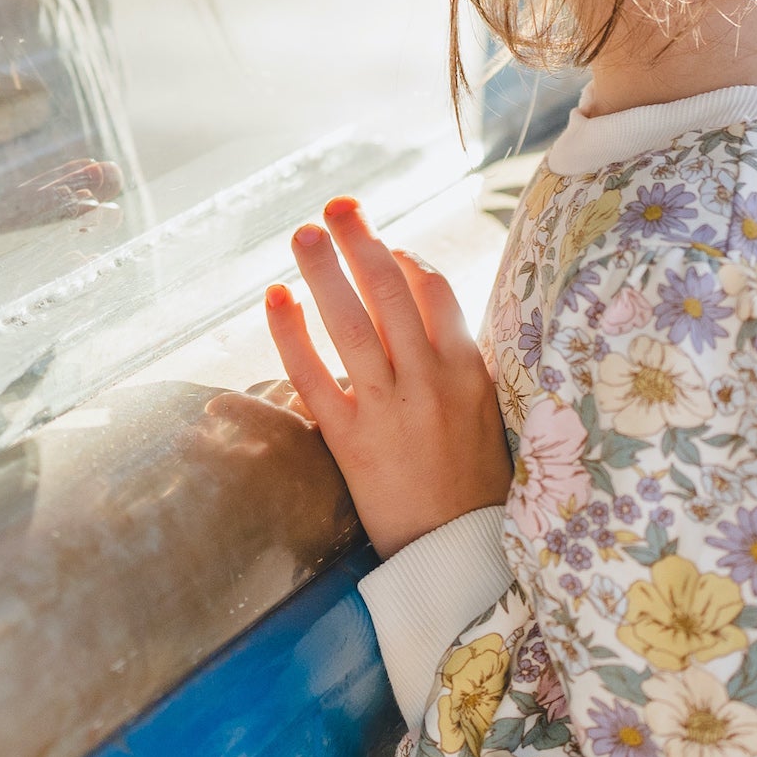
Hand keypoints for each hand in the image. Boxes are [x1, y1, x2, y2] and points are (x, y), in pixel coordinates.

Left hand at [263, 195, 510, 558]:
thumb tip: (419, 289)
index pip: (434, 291)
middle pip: (389, 293)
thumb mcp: (481, 405)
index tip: (383, 242)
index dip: (404, 258)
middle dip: (361, 243)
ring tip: (304, 233)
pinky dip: (291, 333)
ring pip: (350, 324)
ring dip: (323, 272)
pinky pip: (314, 375)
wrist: (453, 548)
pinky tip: (275, 297)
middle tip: (337, 208)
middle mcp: (427, 382)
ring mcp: (387, 409)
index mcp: (466, 370)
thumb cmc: (469, 474)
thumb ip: (453, 352)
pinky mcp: (350, 439)